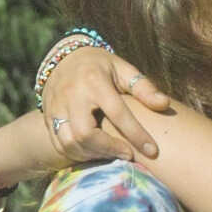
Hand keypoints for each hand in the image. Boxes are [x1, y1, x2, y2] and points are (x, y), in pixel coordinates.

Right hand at [42, 47, 173, 161]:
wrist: (64, 57)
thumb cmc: (102, 66)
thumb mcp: (123, 69)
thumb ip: (143, 87)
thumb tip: (164, 104)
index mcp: (94, 81)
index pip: (117, 113)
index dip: (136, 134)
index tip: (153, 151)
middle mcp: (72, 95)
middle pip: (85, 134)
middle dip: (108, 149)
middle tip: (128, 154)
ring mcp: (56, 106)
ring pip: (69, 142)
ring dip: (92, 155)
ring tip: (112, 154)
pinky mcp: (47, 116)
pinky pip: (58, 143)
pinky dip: (76, 153)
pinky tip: (94, 153)